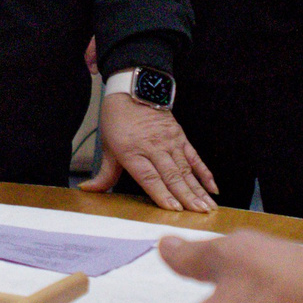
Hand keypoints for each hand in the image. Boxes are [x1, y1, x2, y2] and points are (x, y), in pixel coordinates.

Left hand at [82, 92, 216, 211]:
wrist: (133, 89)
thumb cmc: (118, 118)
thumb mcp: (108, 147)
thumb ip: (104, 174)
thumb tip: (88, 190)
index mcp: (133, 152)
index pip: (149, 177)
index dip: (162, 194)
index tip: (174, 208)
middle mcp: (154, 148)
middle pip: (172, 176)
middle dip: (187, 197)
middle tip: (199, 213)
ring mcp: (170, 142)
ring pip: (186, 170)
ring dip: (199, 190)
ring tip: (208, 207)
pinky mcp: (181, 138)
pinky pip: (196, 158)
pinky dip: (205, 174)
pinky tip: (213, 189)